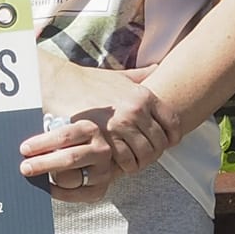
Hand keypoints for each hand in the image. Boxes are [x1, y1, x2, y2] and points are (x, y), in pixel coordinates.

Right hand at [22, 52, 179, 201]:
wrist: (61, 86)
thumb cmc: (89, 82)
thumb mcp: (119, 76)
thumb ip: (140, 75)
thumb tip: (157, 67)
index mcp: (144, 96)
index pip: (172, 122)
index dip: (172, 137)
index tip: (167, 143)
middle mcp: (136, 110)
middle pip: (159, 142)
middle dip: (155, 152)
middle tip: (146, 156)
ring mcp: (120, 125)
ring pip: (144, 154)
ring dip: (141, 162)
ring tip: (133, 163)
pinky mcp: (105, 138)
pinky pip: (125, 159)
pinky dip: (125, 166)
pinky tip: (119, 164)